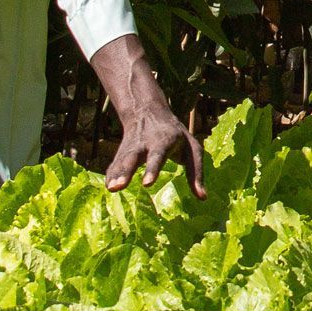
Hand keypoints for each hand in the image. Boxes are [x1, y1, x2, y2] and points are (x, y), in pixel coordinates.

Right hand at [93, 35, 205, 195]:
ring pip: (122, 161)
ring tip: (112, 188)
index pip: (157, 156)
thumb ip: (196, 172)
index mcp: (163, 141)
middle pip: (133, 157)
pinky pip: (115, 165)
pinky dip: (111, 175)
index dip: (151, 169)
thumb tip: (203, 198)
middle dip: (126, 171)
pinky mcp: (122, 153)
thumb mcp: (192, 148)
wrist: (148, 112)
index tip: (146, 184)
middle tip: (119, 186)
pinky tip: (109, 187)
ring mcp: (131, 148)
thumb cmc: (176, 136)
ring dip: (116, 175)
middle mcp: (144, 144)